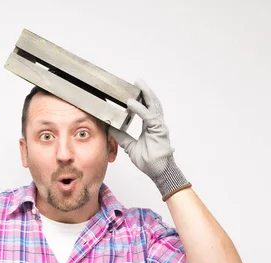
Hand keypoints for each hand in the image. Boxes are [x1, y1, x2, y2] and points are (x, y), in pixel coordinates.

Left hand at [109, 79, 190, 200]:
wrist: (158, 172)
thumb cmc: (149, 162)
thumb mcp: (130, 147)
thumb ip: (122, 137)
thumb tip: (111, 129)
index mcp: (151, 126)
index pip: (146, 109)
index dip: (141, 99)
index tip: (132, 92)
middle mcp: (156, 124)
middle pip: (151, 103)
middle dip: (145, 91)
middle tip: (137, 81)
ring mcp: (159, 126)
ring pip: (153, 106)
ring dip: (146, 94)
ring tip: (139, 84)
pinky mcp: (159, 130)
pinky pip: (149, 117)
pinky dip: (140, 109)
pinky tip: (131, 103)